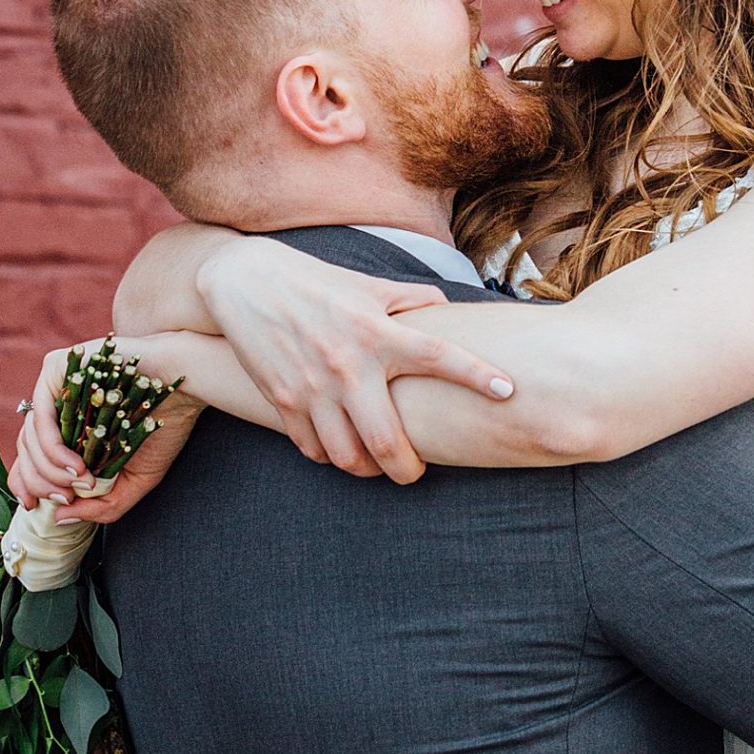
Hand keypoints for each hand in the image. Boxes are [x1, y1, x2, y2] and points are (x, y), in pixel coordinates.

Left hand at [10, 342, 203, 524]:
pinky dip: (54, 448)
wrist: (186, 390)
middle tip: (68, 498)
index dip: (24, 483)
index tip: (33, 507)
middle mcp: (57, 404)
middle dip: (42, 482)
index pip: (29, 457)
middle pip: (26, 450)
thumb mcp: (134, 481)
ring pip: (30, 436)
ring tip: (82, 483)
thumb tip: (59, 519)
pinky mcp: (57, 368)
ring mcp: (55, 385)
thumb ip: (102, 505)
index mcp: (69, 426)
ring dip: (50, 469)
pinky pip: (40, 415)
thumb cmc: (163, 430)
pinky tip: (77, 466)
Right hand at [197, 239, 514, 485]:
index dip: (476, 375)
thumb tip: (448, 313)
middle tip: (414, 472)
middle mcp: (349, 362)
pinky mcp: (284, 399)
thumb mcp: (369, 285)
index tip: (506, 391)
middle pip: (387, 441)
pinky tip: (338, 447)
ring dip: (367, 469)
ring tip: (376, 464)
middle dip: (408, 470)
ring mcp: (314, 386)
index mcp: (378, 331)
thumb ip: (412, 302)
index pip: (439, 354)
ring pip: (348, 456)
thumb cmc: (318, 282)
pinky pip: (313, 449)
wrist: (246, 280)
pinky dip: (329, 457)